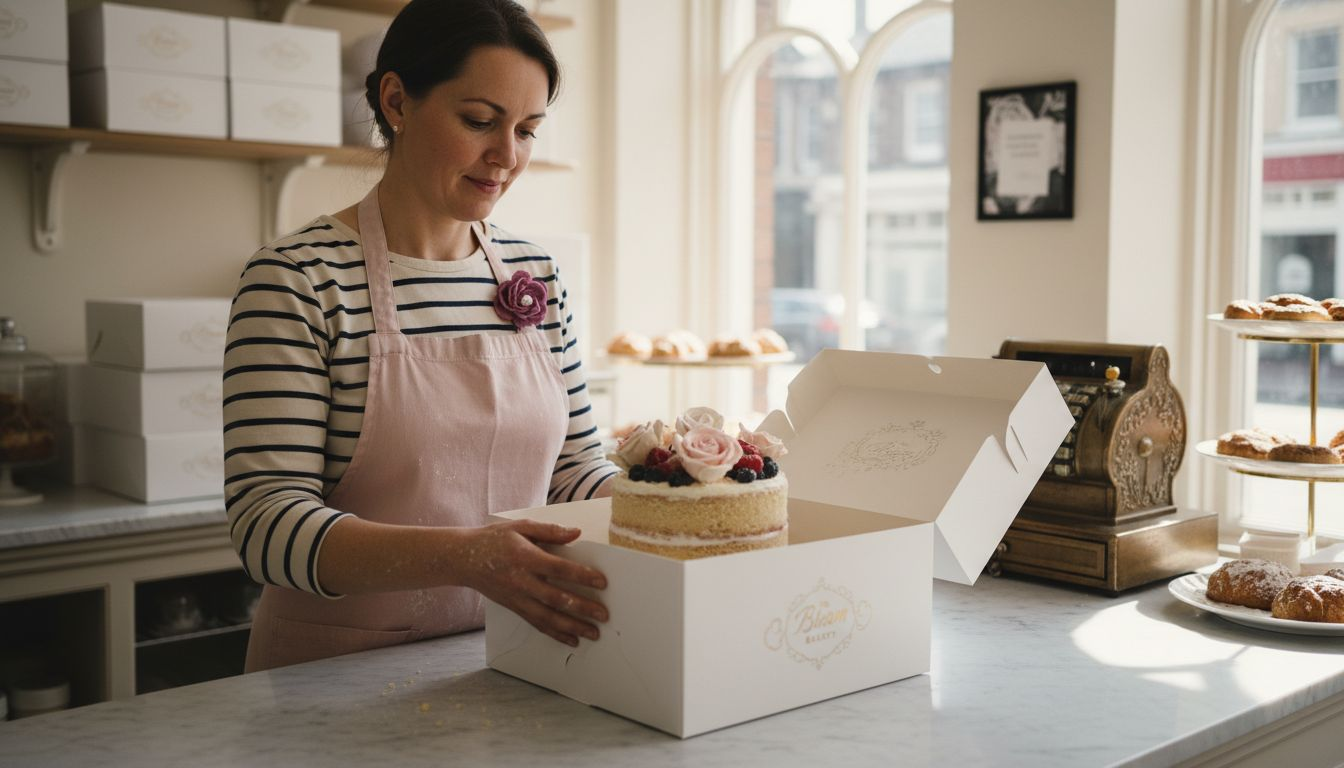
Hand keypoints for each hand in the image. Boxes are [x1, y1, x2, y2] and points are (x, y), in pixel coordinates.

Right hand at [460, 519, 607, 646]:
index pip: (558, 568)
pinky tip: (571, 639)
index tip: (602, 582)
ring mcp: (517, 598)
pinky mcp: (514, 608)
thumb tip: (576, 533)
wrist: (463, 559)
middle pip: (555, 598)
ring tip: (593, 634)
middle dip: (581, 608)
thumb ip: (549, 531)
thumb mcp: (520, 527)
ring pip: (547, 617)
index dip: (581, 576)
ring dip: (572, 627)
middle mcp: (521, 581)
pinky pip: (536, 623)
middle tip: (603, 615)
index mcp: (525, 557)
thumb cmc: (494, 539)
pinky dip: (555, 634)